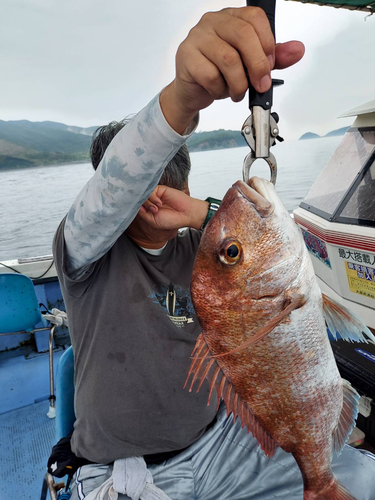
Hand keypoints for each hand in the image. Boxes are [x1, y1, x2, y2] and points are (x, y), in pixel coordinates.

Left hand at [138, 186, 207, 230]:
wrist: (186, 214)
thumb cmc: (171, 220)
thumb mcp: (154, 221)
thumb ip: (143, 214)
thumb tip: (135, 206)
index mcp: (147, 210)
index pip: (136, 206)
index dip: (135, 208)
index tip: (138, 212)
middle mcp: (150, 202)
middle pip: (138, 199)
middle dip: (143, 206)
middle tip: (153, 211)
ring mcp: (155, 195)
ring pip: (143, 195)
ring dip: (148, 203)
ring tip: (157, 209)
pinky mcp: (160, 189)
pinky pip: (150, 190)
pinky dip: (152, 197)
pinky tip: (159, 203)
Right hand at [160, 7, 304, 132]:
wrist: (192, 91)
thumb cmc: (220, 74)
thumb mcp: (250, 66)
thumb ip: (273, 57)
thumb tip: (297, 50)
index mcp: (231, 18)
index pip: (254, 18)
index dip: (267, 43)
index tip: (270, 65)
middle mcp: (213, 22)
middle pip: (243, 35)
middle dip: (257, 65)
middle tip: (261, 85)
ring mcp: (198, 38)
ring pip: (228, 58)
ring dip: (238, 83)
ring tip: (238, 92)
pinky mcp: (186, 57)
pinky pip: (210, 75)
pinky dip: (219, 89)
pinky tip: (219, 90)